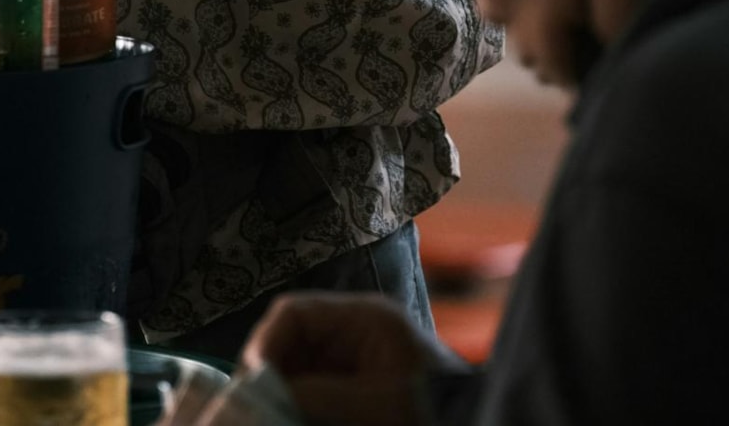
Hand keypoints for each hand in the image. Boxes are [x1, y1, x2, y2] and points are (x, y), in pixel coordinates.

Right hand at [241, 295, 440, 425]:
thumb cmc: (434, 414)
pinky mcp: (356, 397)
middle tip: (257, 411)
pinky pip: (313, 397)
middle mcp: (356, 336)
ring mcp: (355, 367)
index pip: (293, 313)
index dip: (264, 345)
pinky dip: (299, 410)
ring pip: (296, 374)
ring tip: (275, 417)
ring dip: (282, 397)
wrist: (478, 425)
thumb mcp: (376, 406)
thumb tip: (259, 396)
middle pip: (290, 344)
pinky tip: (295, 420)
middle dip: (270, 378)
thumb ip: (317, 397)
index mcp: (366, 319)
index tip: (251, 386)